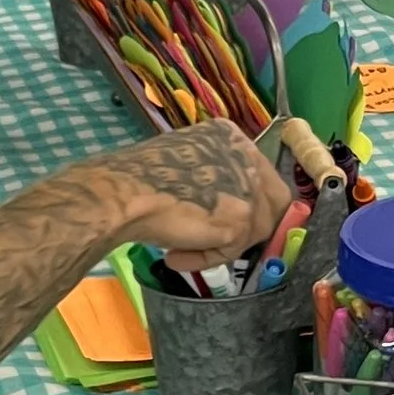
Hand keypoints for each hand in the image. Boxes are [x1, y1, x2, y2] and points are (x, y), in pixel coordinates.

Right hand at [109, 122, 292, 267]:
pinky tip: (175, 257)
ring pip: (253, 227)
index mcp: (230, 135)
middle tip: (219, 241)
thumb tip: (219, 199)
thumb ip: (208, 173)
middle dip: (247, 226)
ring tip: (179, 250)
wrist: (123, 194)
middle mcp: (246, 155)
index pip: (258, 173)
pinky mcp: (241, 217)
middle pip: (270, 200)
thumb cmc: (139, 178)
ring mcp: (247, 185)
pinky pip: (232, 248)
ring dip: (219, 245)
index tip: (221, 217)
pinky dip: (205, 258)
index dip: (245, 200)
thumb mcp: (183, 162)